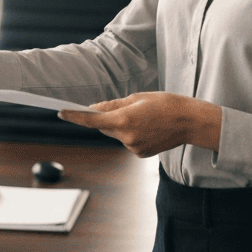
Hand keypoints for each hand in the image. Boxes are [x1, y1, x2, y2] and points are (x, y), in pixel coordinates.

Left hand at [58, 92, 221, 157]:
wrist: (190, 122)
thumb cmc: (166, 104)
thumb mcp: (138, 97)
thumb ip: (113, 105)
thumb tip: (94, 109)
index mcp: (125, 120)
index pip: (92, 119)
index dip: (75, 116)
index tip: (60, 112)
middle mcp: (126, 137)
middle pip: (104, 127)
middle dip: (107, 117)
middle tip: (123, 107)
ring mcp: (134, 148)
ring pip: (116, 134)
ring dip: (121, 125)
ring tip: (143, 116)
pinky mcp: (140, 154)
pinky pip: (127, 141)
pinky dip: (131, 133)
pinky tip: (148, 127)